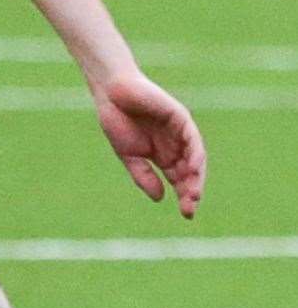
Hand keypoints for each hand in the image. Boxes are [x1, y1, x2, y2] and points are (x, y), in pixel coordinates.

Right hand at [93, 73, 205, 218]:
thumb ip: (144, 175)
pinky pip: (192, 139)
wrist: (112, 93)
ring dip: (196, 177)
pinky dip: (194, 154)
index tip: (186, 214)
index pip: (179, 179)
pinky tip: (193, 168)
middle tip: (190, 208)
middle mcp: (176, 145)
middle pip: (190, 172)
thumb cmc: (117, 120)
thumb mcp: (129, 155)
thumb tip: (160, 198)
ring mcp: (180, 132)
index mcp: (163, 155)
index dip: (184, 196)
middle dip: (191, 191)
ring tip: (193, 194)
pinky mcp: (180, 118)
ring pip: (195, 158)